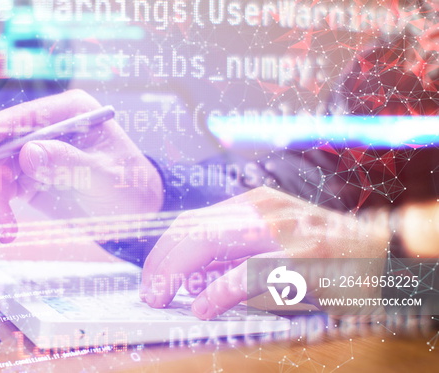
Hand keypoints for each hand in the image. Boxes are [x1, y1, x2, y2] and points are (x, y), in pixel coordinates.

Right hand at [0, 90, 163, 241]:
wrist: (137, 215)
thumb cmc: (129, 187)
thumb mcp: (103, 176)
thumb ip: (67, 163)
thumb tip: (27, 152)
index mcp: (71, 113)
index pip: (25, 116)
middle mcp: (49, 128)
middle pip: (3, 141)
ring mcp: (37, 153)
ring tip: (1, 225)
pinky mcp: (31, 178)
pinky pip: (5, 190)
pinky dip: (0, 208)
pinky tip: (6, 229)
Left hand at [140, 186, 389, 318]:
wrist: (378, 249)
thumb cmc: (318, 249)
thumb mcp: (270, 238)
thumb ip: (230, 250)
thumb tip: (185, 277)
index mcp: (250, 203)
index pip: (189, 221)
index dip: (162, 250)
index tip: (150, 275)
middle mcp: (261, 209)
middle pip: (191, 231)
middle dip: (160, 264)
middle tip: (149, 293)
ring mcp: (282, 231)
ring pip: (209, 244)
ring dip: (177, 275)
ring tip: (163, 299)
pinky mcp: (301, 258)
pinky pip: (246, 275)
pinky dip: (217, 293)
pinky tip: (203, 308)